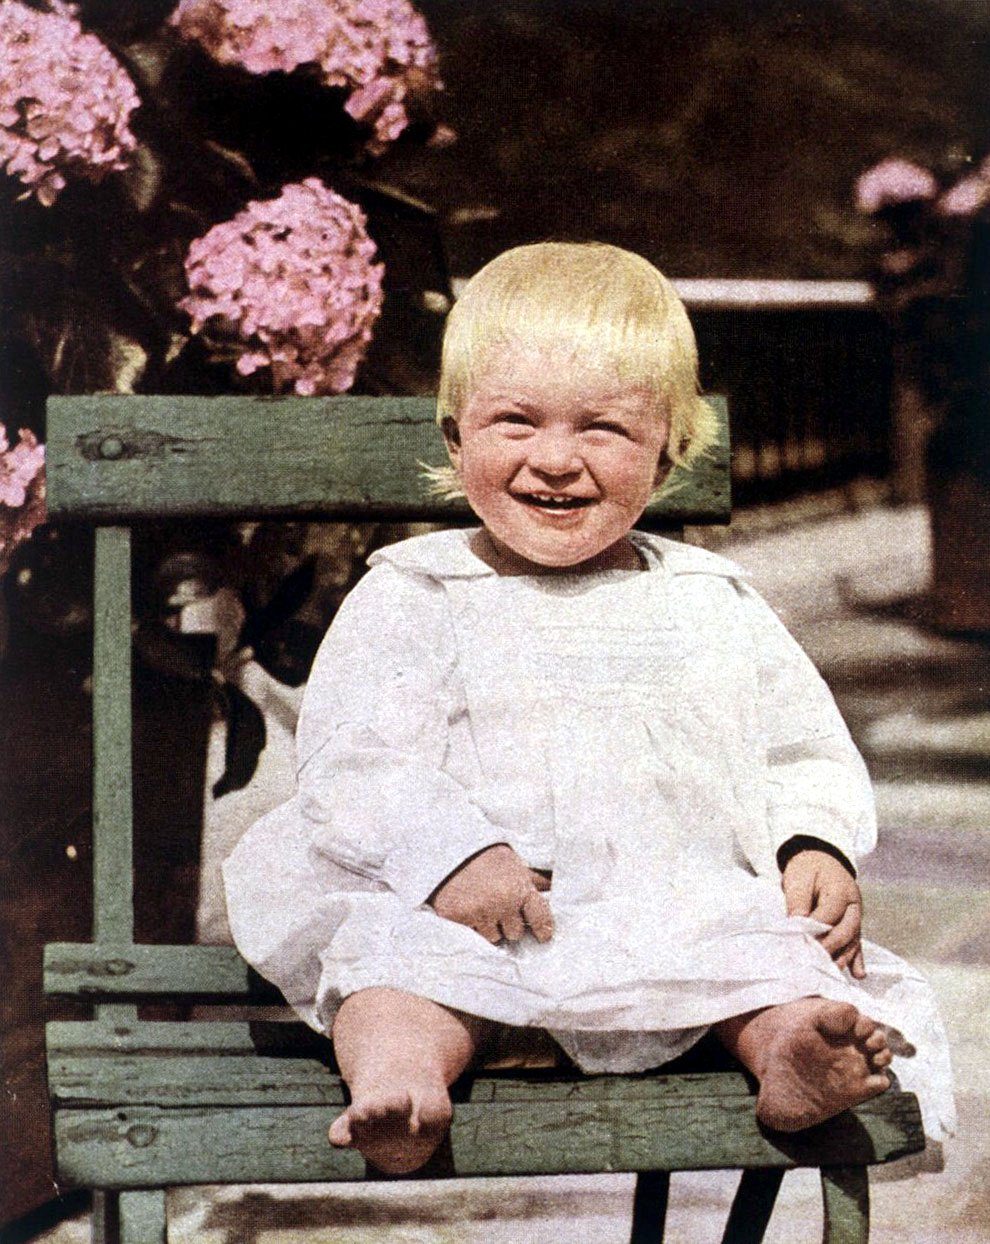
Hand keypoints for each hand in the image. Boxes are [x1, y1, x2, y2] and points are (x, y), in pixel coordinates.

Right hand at [429, 844, 553, 944]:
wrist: (450, 848)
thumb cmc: (488, 858)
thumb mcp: (516, 865)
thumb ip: (536, 881)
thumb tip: (558, 888)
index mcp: (520, 889)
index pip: (541, 920)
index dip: (543, 929)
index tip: (542, 936)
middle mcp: (501, 903)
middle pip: (516, 933)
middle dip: (509, 924)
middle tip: (499, 907)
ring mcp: (479, 913)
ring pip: (494, 938)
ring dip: (490, 927)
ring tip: (482, 908)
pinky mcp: (457, 919)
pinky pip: (472, 936)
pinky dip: (471, 926)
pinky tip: (468, 909)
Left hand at [781, 849, 865, 978]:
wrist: (818, 859)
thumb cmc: (807, 869)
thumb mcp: (798, 880)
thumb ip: (798, 903)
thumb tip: (796, 927)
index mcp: (841, 890)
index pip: (829, 916)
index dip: (814, 932)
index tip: (800, 946)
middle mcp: (853, 906)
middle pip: (845, 932)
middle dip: (828, 948)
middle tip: (811, 963)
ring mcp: (855, 916)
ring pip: (852, 941)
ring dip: (842, 958)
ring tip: (830, 973)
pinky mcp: (853, 925)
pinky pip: (857, 943)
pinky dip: (857, 959)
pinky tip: (858, 975)